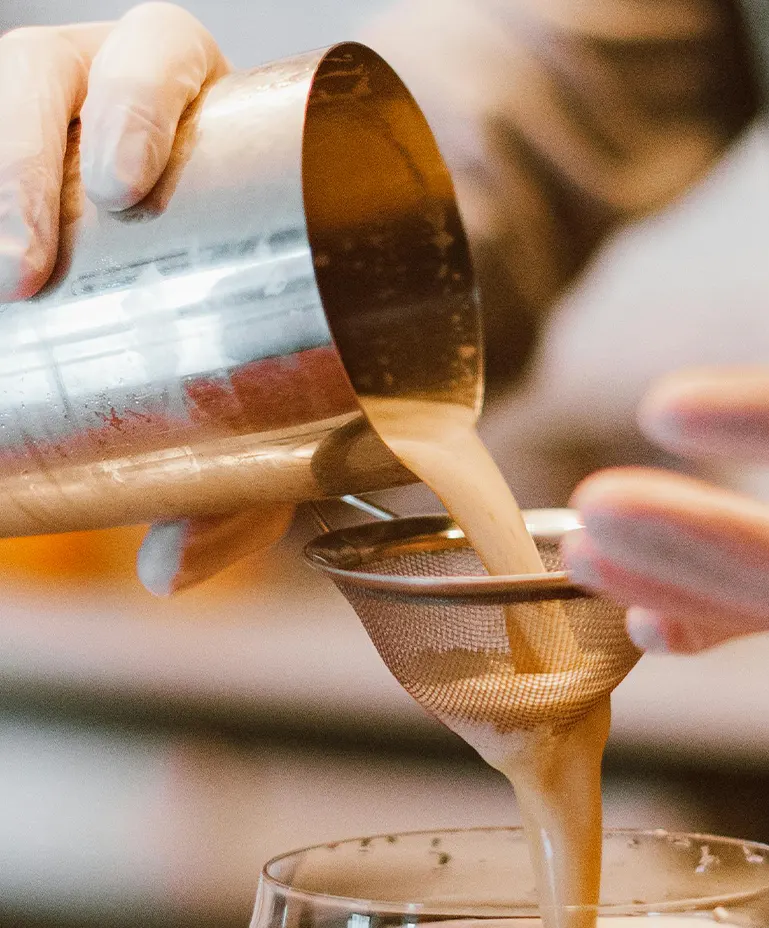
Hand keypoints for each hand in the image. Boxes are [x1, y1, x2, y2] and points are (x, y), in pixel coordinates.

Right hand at [0, 4, 294, 594]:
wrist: (257, 304)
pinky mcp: (27, 170)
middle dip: (30, 143)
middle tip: (33, 254)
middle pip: (64, 66)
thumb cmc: (276, 338)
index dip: (138, 94)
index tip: (123, 189)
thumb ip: (250, 482)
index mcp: (217, 121)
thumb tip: (168, 572)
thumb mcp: (283, 401)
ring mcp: (62, 128)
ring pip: (6, 86)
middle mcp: (129, 106)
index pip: (167, 56)